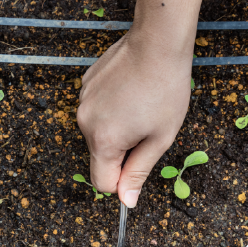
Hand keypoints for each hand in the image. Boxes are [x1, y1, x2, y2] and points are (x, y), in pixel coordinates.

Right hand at [77, 1, 199, 206]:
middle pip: (100, 156)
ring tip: (141, 108)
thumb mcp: (159, 139)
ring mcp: (82, 101)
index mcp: (104, 140)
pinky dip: (113, 110)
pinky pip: (97, 110)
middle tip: (147, 130)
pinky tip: (131, 94)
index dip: (122, 181)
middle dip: (123, 152)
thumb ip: (139, 172)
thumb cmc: (165, 92)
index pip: (102, 182)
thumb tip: (126, 201)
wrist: (157, 45)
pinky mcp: (85, 85)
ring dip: (118, 130)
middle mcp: (85, 122)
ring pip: (99, 133)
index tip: (139, 167)